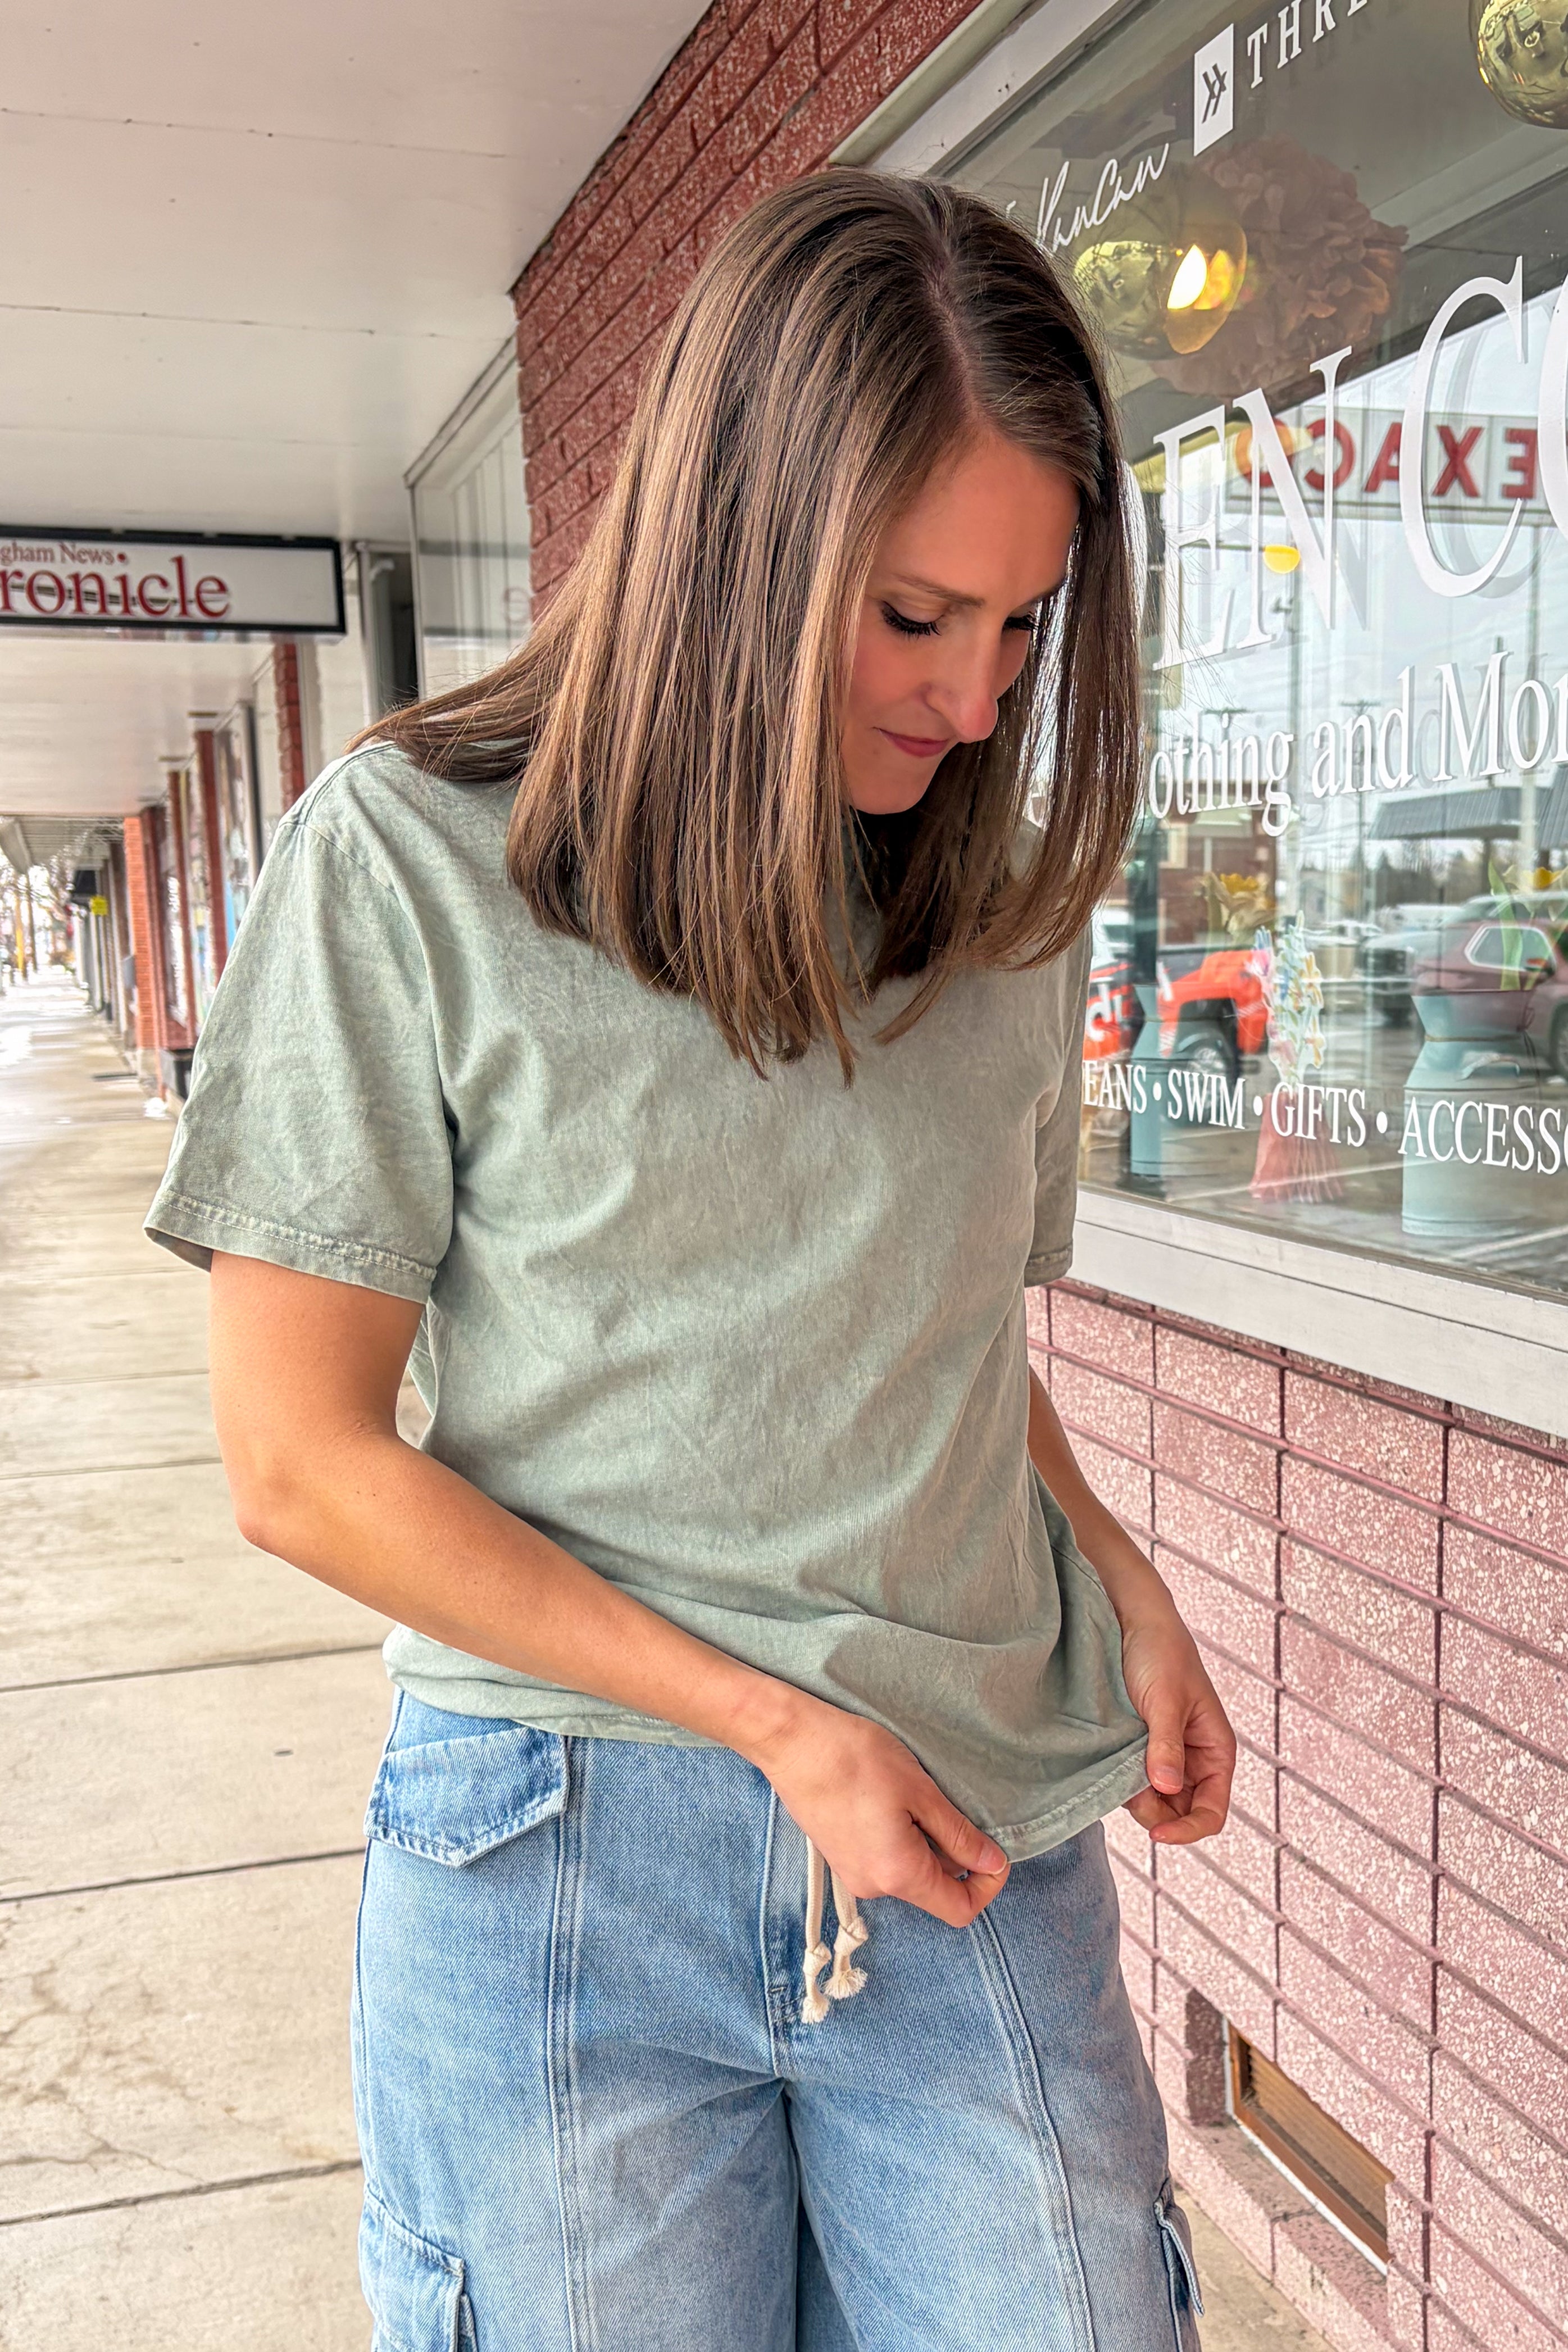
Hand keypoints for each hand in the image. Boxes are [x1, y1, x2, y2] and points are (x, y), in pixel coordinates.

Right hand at [739, 1686, 1010, 1927]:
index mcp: (898, 1875)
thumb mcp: (920, 1791)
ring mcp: (853, 1874)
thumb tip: (992, 1863)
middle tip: (952, 1807)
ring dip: (927, 1844)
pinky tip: (892, 1800)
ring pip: (910, 1873)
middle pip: (934, 1891)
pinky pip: (886, 1862)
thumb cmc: (855, 1759)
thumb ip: (959, 1835)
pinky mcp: (841, 1857)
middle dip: (955, 1857)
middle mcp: (874, 1887)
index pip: (959, 1909)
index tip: (993, 1851)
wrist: (793, 1742)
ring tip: (916, 1796)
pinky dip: (903, 1840)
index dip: (986, 1886)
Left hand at [1117, 1594, 1235, 1843]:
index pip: (1212, 1811)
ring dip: (1136, 1794)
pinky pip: (1134, 1781)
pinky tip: (1110, 1760)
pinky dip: (1122, 1780)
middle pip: (1179, 1812)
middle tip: (1128, 1787)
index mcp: (1215, 1751)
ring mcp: (1166, 1756)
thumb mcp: (1165, 1699)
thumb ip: (1166, 1745)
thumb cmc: (1160, 1653)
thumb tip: (1166, 1788)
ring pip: (1154, 1801)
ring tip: (1119, 1762)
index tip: (1157, 1833)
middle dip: (1156, 1812)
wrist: (1132, 1620)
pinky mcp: (1139, 1749)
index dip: (1188, 1829)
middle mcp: (1194, 1760)